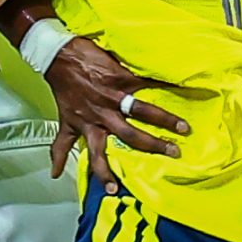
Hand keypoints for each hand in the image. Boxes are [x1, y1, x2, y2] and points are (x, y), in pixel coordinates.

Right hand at [41, 34, 187, 190]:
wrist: (57, 53)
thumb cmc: (88, 52)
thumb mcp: (117, 59)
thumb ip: (135, 72)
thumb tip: (161, 74)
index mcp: (118, 90)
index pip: (148, 106)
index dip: (168, 118)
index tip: (185, 129)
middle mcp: (105, 108)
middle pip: (132, 134)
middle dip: (153, 145)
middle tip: (172, 153)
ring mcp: (87, 119)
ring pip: (98, 150)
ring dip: (105, 171)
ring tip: (113, 189)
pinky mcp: (70, 121)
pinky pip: (62, 142)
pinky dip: (57, 157)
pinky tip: (55, 173)